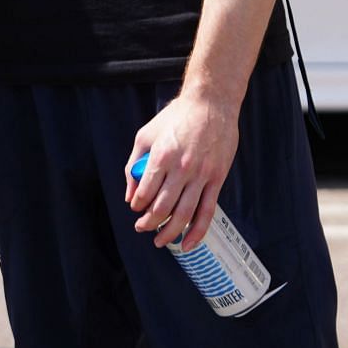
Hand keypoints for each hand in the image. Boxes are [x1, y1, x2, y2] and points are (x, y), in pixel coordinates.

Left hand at [124, 91, 240, 249]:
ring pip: (184, 214)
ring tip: (160, 241)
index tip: (135, 208)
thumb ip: (134, 164)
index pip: (145, 192)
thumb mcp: (147, 134)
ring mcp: (201, 175)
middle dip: (149, 223)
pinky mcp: (217, 179)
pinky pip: (207, 211)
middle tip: (142, 228)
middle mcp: (181, 168)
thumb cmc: (176, 116)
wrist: (211, 103)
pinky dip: (197, 231)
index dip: (137, 205)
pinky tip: (188, 243)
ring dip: (170, 232)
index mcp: (162, 156)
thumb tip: (129, 195)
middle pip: (163, 207)